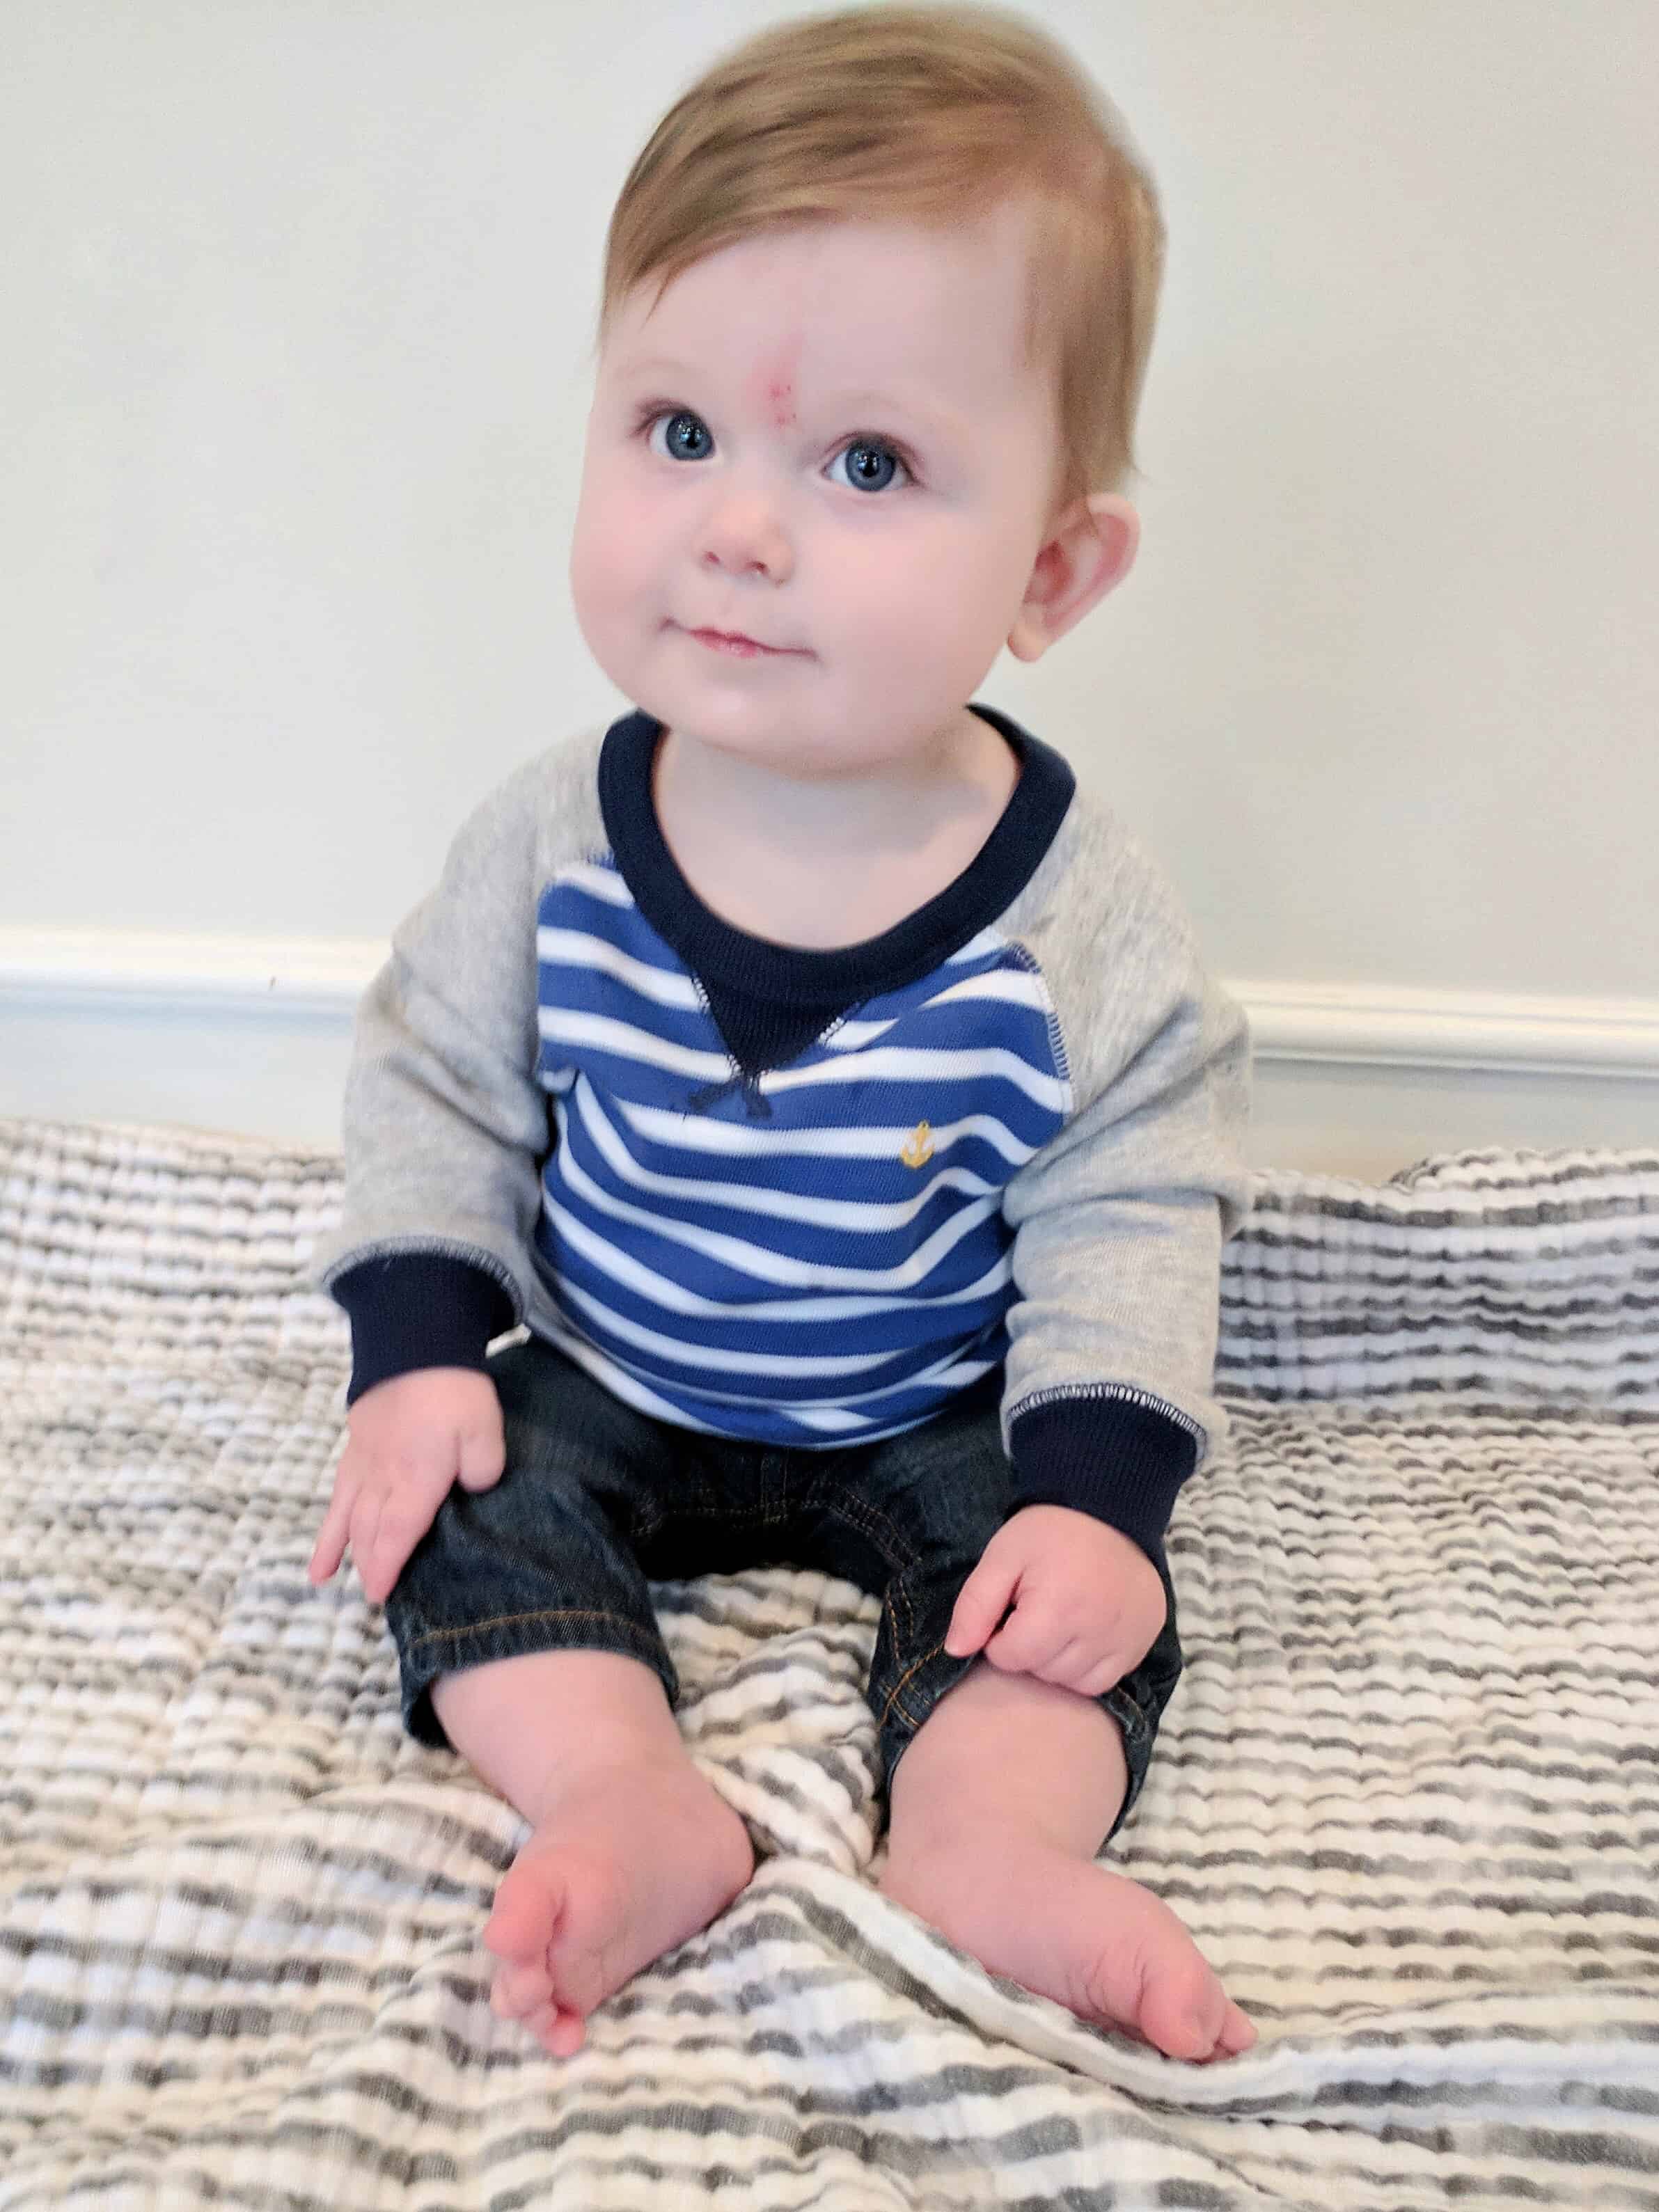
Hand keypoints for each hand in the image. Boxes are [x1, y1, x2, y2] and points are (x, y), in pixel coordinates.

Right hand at [307, 1367, 504, 1604]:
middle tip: (372, 1595)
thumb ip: (482, 1471)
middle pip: (370, 1530)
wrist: (414, 1341)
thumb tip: (471, 1491)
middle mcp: (382, 1478)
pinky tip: (324, 1527)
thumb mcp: (485, 1431)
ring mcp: (364, 1461)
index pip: (397, 1534)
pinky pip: (337, 1491)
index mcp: (416, 1480)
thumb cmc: (454, 1390)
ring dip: (339, 1548)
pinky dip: (328, 1517)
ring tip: (323, 1580)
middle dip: (369, 1564)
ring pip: (347, 1514)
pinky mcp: (355, 1445)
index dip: (388, 1567)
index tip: (381, 1595)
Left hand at [943, 1504, 1165, 1696]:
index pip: (1011, 1658)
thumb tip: (955, 1650)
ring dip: (1057, 1661)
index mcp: (1058, 1609)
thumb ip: (975, 1605)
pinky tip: (1082, 1635)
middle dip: (1029, 1649)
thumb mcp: (1002, 1556)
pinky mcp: (1142, 1643)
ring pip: (1073, 1682)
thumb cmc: (1049, 1532)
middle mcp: (1097, 1632)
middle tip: (1035, 1610)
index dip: (1000, 1637)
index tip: (1010, 1610)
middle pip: (1042, 1672)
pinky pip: (1105, 1681)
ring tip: (1058, 1621)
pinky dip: (1087, 1667)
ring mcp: (1125, 1641)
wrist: (1109, 1509)